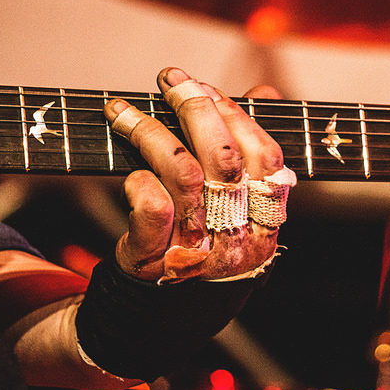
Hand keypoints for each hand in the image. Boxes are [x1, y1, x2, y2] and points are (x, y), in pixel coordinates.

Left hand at [103, 67, 293, 281]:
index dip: (236, 114)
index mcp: (265, 218)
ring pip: (183, 174)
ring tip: (124, 111)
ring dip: (151, 132)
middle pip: (224, 160)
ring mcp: (197, 248)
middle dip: (195, 109)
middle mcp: (237, 234)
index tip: (205, 86)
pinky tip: (129, 168)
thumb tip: (266, 92)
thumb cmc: (202, 238)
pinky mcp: (156, 257)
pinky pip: (151, 207)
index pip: (264, 156)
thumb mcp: (235, 201)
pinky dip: (138, 178)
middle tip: (170, 82)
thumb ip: (247, 146)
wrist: (161, 308)